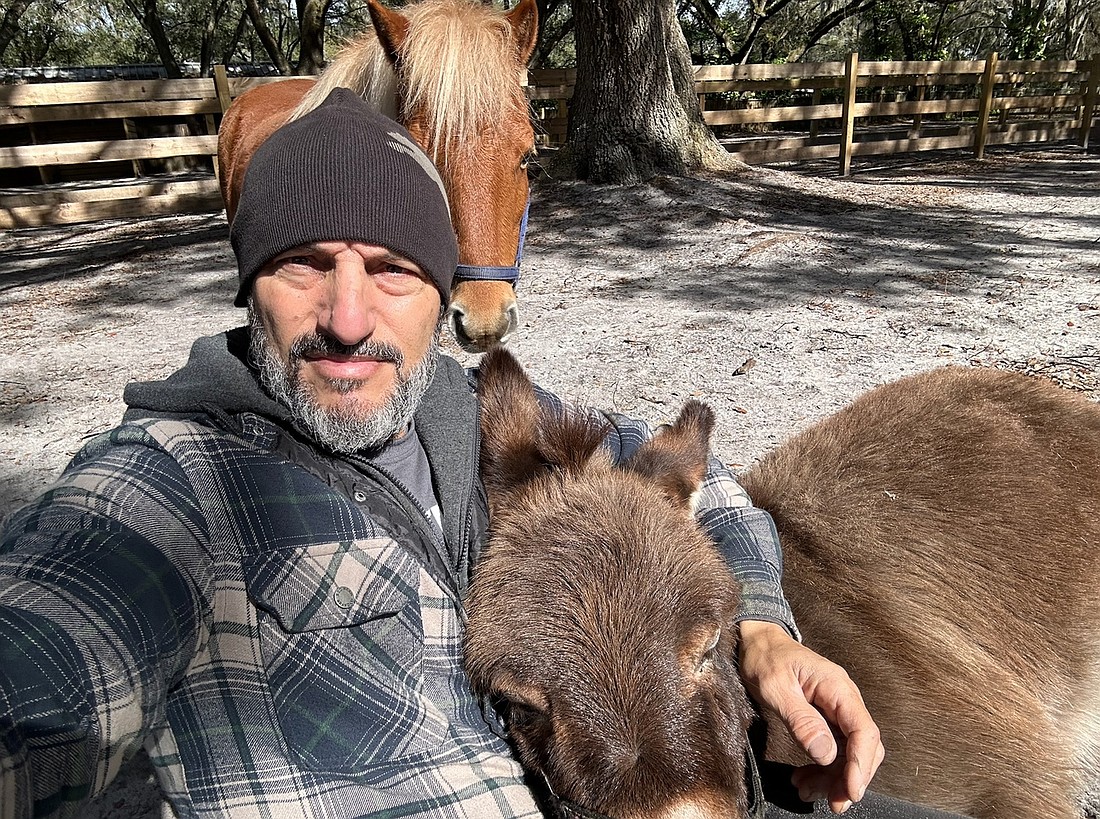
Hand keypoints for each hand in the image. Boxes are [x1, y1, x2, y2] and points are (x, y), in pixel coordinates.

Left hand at [737, 620, 884, 813]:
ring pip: (848, 753)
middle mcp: (843, 699)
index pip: (864, 731)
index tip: (850, 790)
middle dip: (850, 778)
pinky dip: (822, 768)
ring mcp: (835, 709)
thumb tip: (826, 753)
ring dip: (833, 777)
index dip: (861, 764)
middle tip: (832, 802)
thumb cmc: (765, 658)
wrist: (756, 641)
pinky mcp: (825, 717)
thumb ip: (801, 720)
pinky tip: (804, 778)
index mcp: (836, 688)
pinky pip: (833, 749)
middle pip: (863, 747)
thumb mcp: (775, 688)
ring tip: (807, 791)